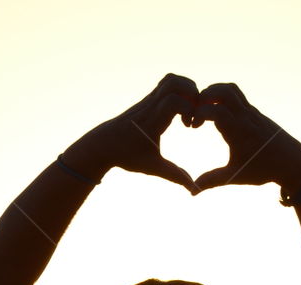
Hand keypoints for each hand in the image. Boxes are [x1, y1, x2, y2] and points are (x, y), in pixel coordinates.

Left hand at [89, 73, 201, 192]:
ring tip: (190, 110)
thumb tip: (194, 188)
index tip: (190, 127)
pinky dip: (180, 91)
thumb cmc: (127, 156)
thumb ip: (175, 175)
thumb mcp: (152, 167)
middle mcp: (150, 105)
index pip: (174, 101)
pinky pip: (167, 84)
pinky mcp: (149, 98)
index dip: (189, 110)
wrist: (104, 144)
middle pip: (174, 82)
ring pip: (171, 79)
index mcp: (152, 121)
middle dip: (192, 94)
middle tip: (195, 113)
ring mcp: (149, 99)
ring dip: (187, 90)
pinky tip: (181, 111)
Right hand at [189, 83, 300, 193]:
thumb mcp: (236, 176)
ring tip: (203, 107)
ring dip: (214, 92)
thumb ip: (212, 180)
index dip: (199, 114)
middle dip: (204, 96)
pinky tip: (216, 109)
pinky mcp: (253, 110)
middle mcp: (245, 117)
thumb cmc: (263, 169)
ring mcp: (251, 111)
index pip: (216, 111)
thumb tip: (192, 192)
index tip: (192, 126)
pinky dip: (222, 96)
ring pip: (231, 89)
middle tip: (194, 110)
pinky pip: (237, 95)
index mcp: (239, 132)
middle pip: (224, 92)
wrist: (290, 162)